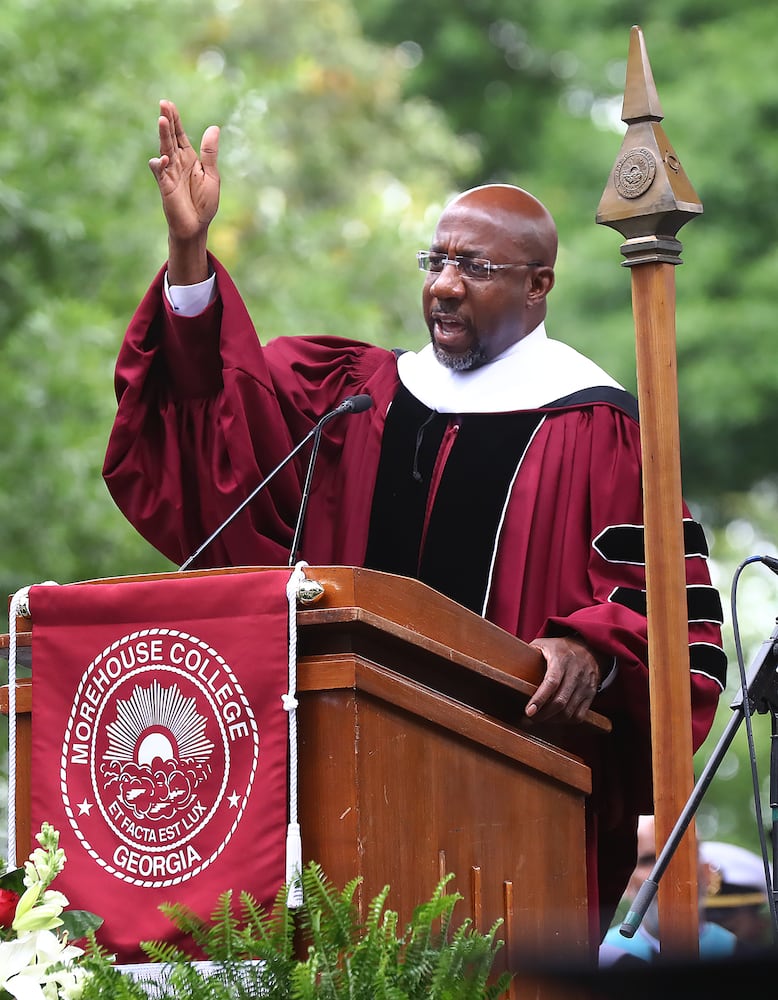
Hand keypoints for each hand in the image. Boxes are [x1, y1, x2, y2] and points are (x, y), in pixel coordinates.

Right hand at [148, 100, 219, 281]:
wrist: (196, 226)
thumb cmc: (204, 203)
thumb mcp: (211, 175)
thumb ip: (210, 153)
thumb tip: (214, 127)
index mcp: (189, 159)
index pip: (180, 135)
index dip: (175, 120)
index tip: (169, 104)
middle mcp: (177, 162)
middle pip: (170, 138)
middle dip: (167, 121)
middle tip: (163, 104)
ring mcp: (169, 173)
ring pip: (164, 150)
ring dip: (163, 136)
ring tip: (162, 120)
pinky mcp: (165, 186)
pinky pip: (160, 172)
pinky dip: (161, 165)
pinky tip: (164, 158)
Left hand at [525, 635, 603, 723]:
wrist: (590, 648)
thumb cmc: (561, 648)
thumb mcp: (544, 644)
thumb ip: (529, 652)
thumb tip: (509, 662)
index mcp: (561, 660)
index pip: (551, 682)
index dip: (539, 699)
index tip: (529, 712)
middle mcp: (575, 673)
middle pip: (560, 702)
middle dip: (543, 715)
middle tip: (529, 719)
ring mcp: (585, 685)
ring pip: (569, 712)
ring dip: (552, 720)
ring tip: (540, 719)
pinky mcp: (591, 695)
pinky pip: (579, 716)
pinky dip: (566, 721)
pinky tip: (555, 718)